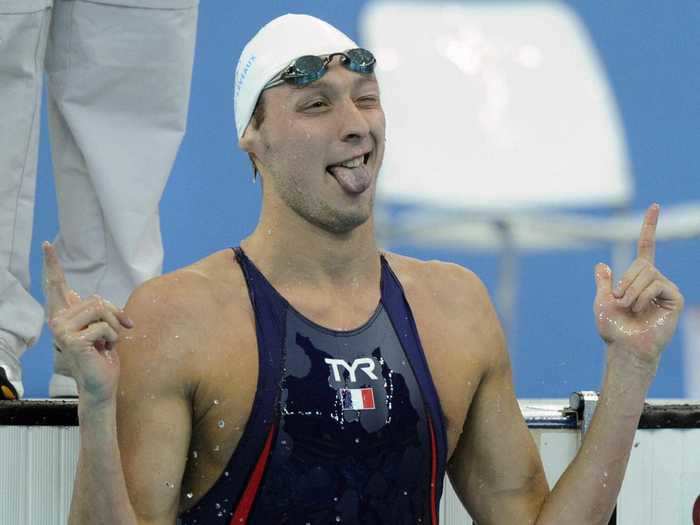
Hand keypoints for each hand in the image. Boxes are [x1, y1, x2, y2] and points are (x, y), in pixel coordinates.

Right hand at [43, 242, 133, 402]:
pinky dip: (113, 338)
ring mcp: (62, 331)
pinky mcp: (72, 341)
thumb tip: (99, 301)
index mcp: (64, 315)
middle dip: (114, 316)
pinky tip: (104, 351)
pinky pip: (104, 327)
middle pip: (97, 300)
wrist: (102, 384)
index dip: (52, 265)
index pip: (56, 285)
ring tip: (107, 344)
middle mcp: (57, 320)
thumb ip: (100, 312)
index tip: (47, 245)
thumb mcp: (105, 327)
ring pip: (101, 311)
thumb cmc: (103, 356)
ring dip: (114, 328)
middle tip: (114, 334)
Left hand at [593, 204, 683, 364]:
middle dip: (625, 281)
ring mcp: (666, 288)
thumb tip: (601, 264)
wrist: (624, 346)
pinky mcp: (675, 298)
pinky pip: (657, 284)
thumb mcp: (601, 301)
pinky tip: (640, 309)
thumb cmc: (613, 328)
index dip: (649, 227)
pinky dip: (642, 296)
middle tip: (620, 301)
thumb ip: (603, 282)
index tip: (654, 206)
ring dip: (631, 291)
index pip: (646, 247)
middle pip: (641, 264)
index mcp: (638, 278)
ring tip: (629, 308)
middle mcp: (655, 279)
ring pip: (647, 273)